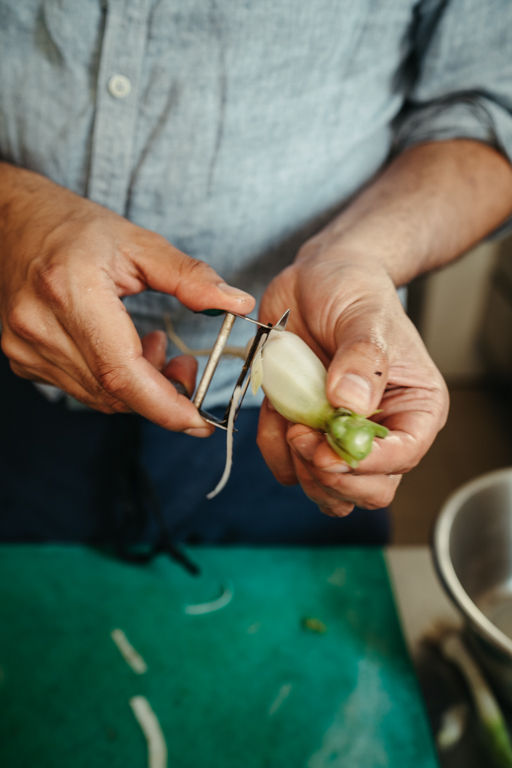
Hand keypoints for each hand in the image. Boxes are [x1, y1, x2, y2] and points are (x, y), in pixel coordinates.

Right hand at [0, 165, 254, 431]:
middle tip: (187, 367)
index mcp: (71, 293)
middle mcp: (41, 328)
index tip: (199, 421)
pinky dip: (113, 381)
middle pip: (115, 391)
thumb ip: (190, 277)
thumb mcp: (138, 243)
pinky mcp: (23, 360)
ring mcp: (26, 349)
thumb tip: (238, 303)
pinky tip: (122, 348)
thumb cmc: (74, 227)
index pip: (120, 372)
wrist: (11, 222)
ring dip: (139, 386)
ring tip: (152, 344)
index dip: (164, 405)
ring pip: (99, 397)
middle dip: (162, 394)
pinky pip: (81, 389)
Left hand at [257, 251, 448, 515]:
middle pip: (369, 490)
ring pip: (329, 492)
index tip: (328, 448)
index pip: (403, 457)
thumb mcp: (365, 315)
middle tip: (303, 437)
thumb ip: (363, 358)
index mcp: (414, 407)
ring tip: (290, 421)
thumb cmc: (354, 291)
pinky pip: (289, 469)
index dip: (365, 464)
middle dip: (331, 476)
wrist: (317, 279)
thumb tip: (353, 403)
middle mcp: (382, 429)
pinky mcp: (307, 432)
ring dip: (300, 468)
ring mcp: (341, 435)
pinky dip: (273, 450)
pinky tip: (275, 414)